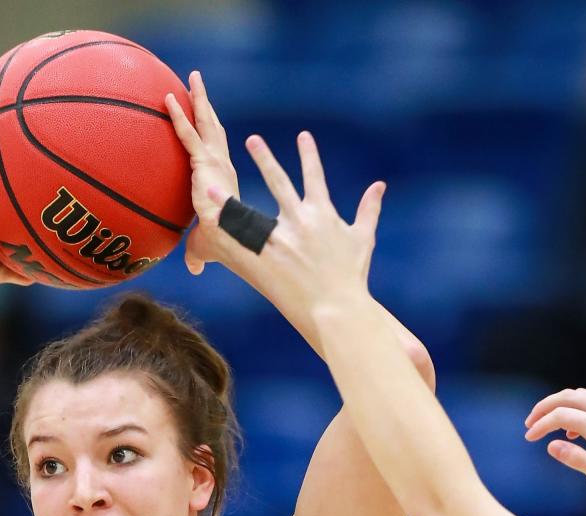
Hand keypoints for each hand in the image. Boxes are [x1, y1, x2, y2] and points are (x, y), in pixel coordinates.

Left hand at [164, 72, 239, 275]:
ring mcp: (214, 162)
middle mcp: (222, 166)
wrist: (229, 240)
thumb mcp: (205, 246)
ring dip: (198, 99)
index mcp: (223, 180)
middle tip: (198, 84)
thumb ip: (196, 252)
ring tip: (192, 76)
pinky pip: (187, 134)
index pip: (216, 152)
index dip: (211, 136)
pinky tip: (168, 98)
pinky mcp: (204, 162)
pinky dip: (178, 115)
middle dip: (206, 105)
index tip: (206, 121)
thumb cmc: (225, 246)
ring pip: (204, 123)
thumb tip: (192, 271)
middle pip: (213, 128)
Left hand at [177, 127, 383, 311]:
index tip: (302, 135)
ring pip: (249, 210)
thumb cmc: (351, 278)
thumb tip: (379, 185)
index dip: (308, 155)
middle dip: (265, 160)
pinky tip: (206, 220)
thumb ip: (369, 209)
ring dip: (227, 196)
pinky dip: (221, 230)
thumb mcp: (363, 239)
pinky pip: (238, 241)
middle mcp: (299, 221)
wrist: (337, 309)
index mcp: (323, 214)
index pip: (314, 176)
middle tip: (252, 139)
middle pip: (278, 183)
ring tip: (208, 181)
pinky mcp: (265, 259)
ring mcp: (280, 240)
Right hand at [524, 388, 585, 497]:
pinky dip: (573, 407)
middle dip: (544, 407)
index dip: (541, 425)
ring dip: (558, 404)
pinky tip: (570, 430)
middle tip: (529, 423)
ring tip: (544, 422)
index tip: (528, 438)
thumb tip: (550, 445)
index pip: (562, 416)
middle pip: (567, 397)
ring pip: (579, 394)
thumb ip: (576, 459)